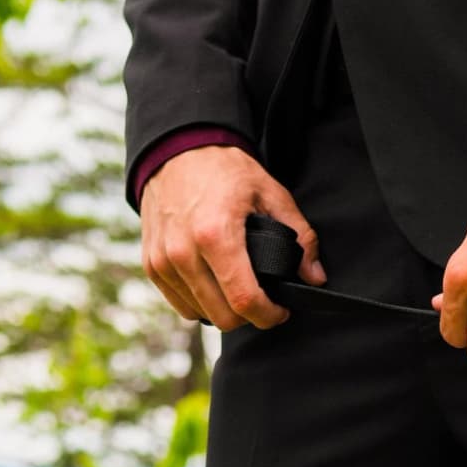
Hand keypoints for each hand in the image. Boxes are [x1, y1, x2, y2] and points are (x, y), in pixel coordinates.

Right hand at [140, 145, 324, 331]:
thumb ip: (300, 235)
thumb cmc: (224, 169)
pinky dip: (200, 303)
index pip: (244, 300)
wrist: (178, 150)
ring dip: (223, 310)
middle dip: (249, 316)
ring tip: (238, 290)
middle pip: (222, 316)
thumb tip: (315, 277)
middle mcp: (183, 252)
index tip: (280, 312)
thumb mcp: (270, 193)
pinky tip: (215, 287)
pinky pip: (179, 304)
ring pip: (200, 313)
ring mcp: (163, 260)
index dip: (268, 315)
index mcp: (215, 235)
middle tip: (262, 301)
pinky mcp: (151, 264)